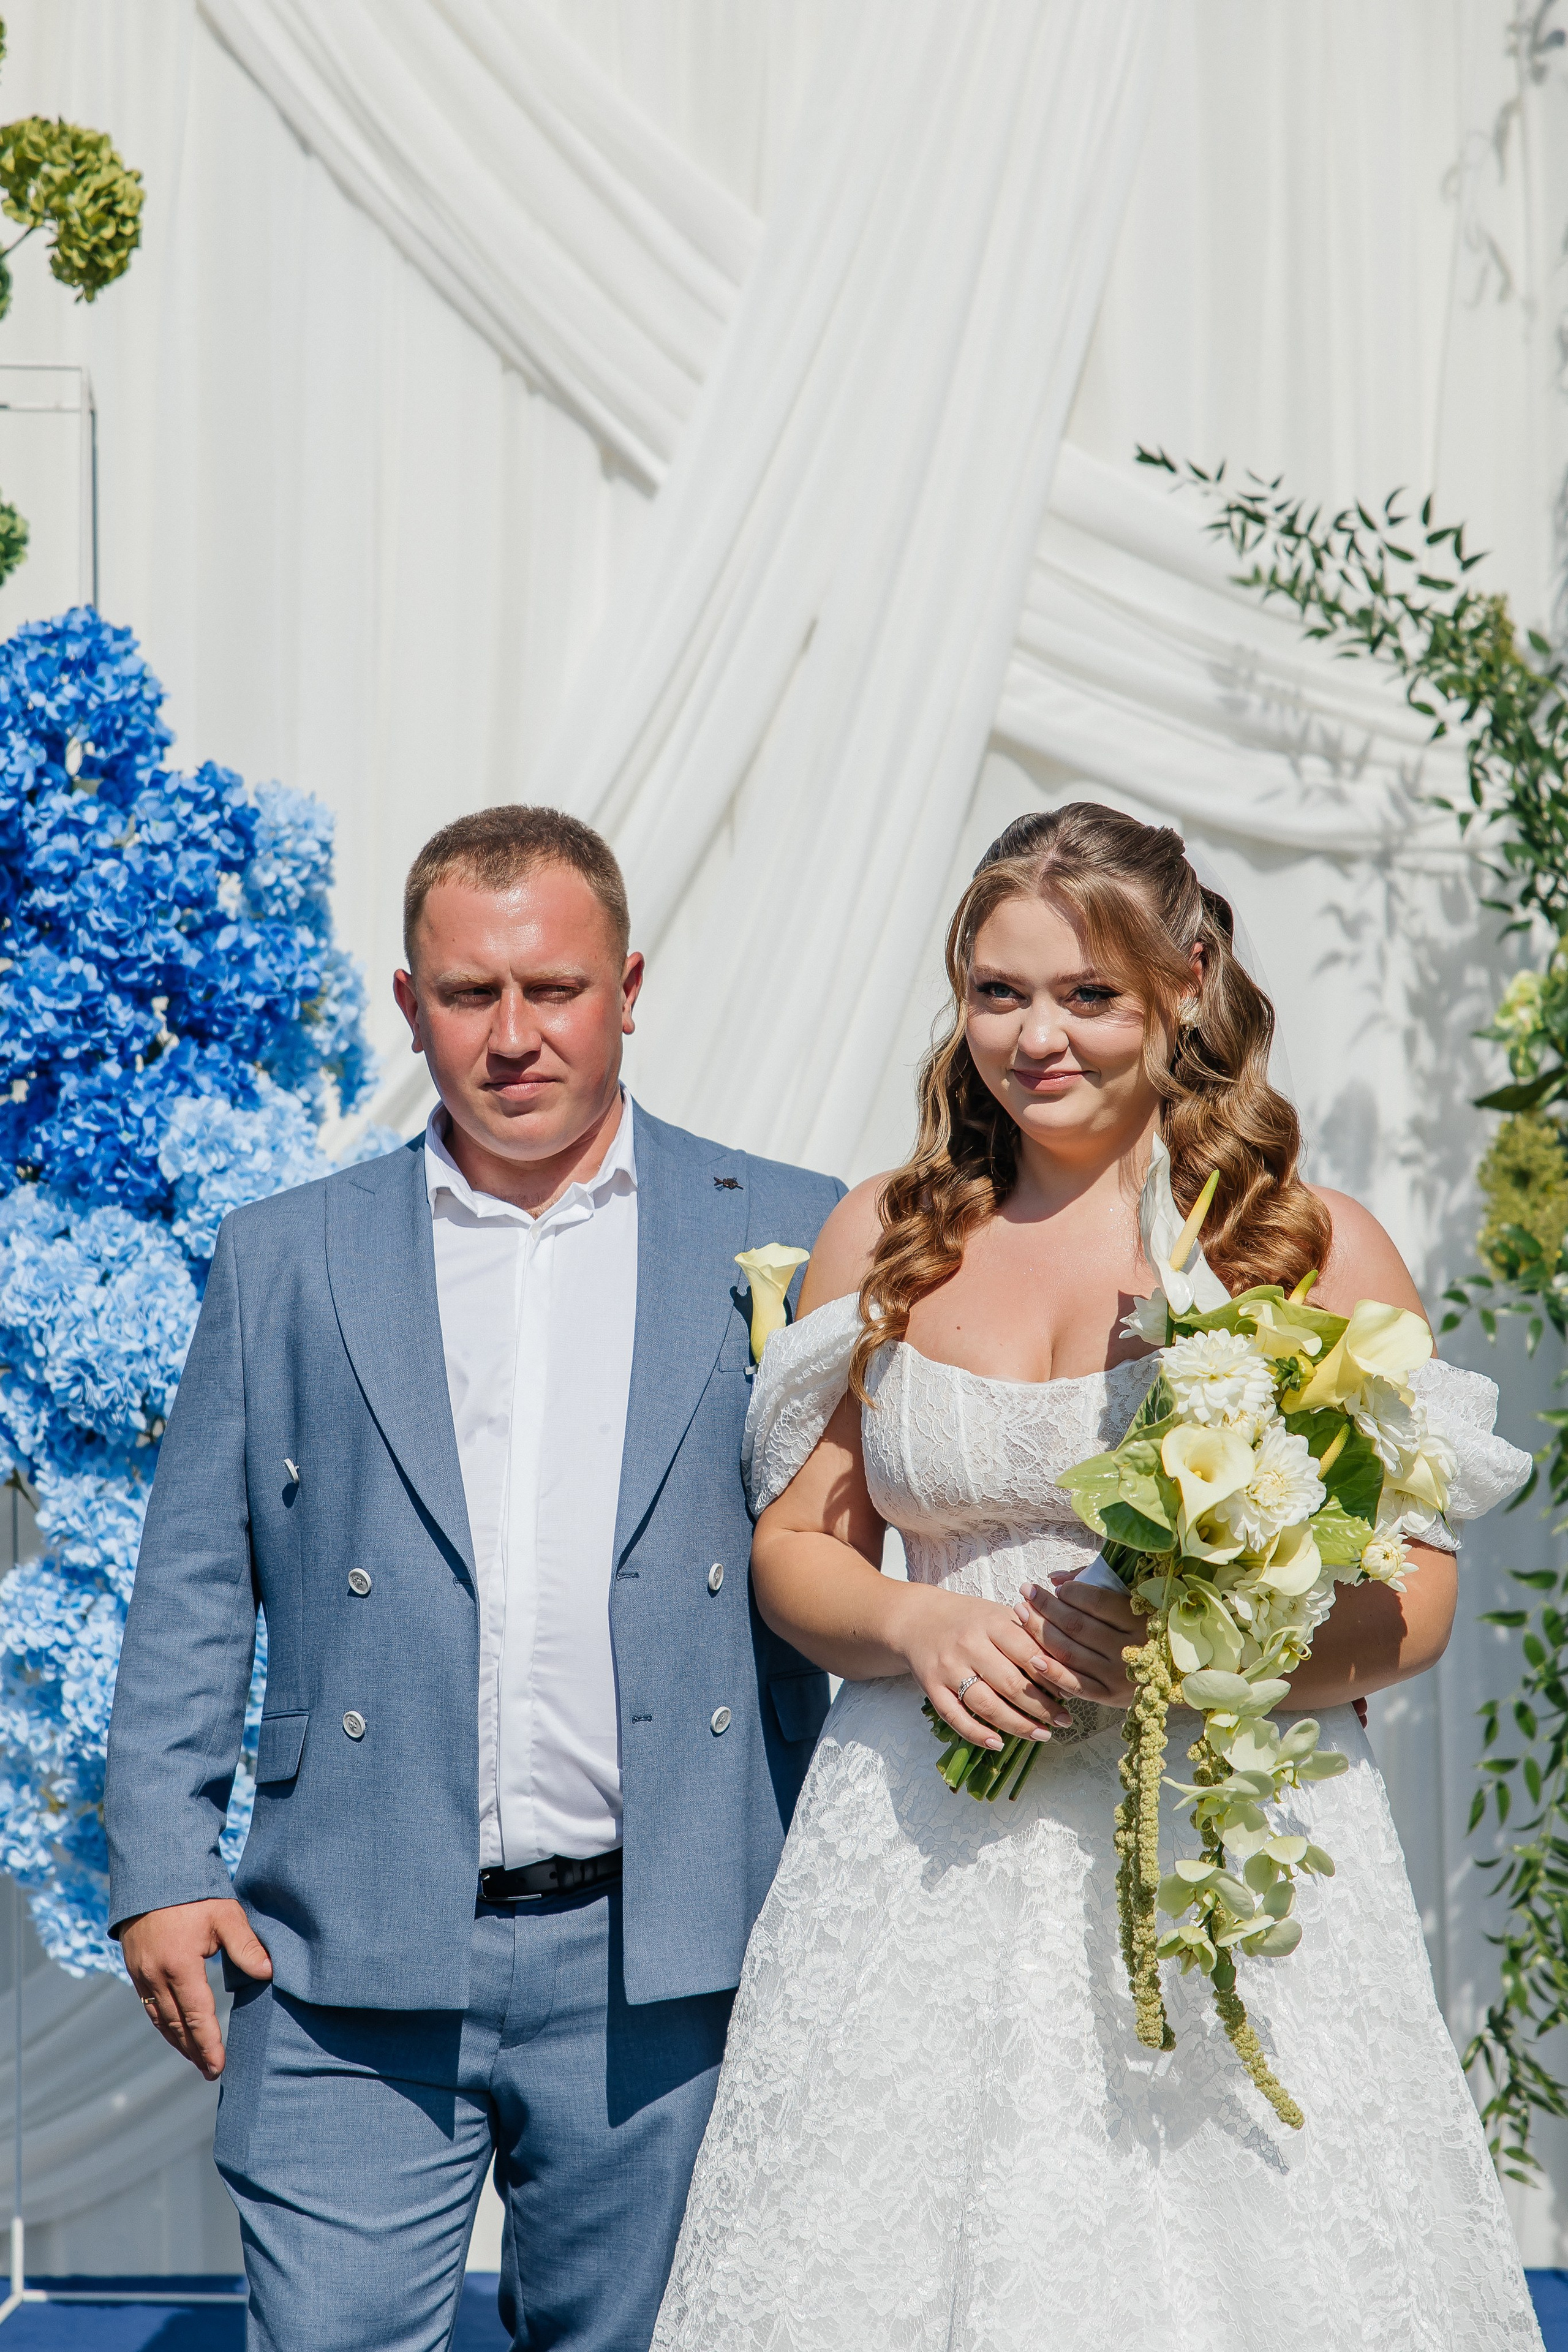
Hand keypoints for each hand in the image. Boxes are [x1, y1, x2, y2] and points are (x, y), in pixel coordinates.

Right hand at [120, 1897, 272, 2079]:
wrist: (154, 1870)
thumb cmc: (194, 1892)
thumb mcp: (226, 1914)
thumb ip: (247, 1946)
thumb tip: (269, 1973)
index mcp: (179, 1965)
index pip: (197, 2016)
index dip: (209, 2044)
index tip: (219, 2067)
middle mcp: (155, 1975)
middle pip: (176, 2025)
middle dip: (193, 2051)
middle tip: (209, 2071)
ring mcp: (141, 1973)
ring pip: (159, 2018)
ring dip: (177, 2041)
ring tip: (194, 2058)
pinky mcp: (135, 1967)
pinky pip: (148, 2005)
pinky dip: (163, 2022)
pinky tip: (174, 2029)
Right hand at [890, 1584, 1073, 1749]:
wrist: (917, 1620)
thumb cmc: (968, 1620)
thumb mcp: (998, 1615)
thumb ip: (1029, 1634)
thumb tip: (1065, 1665)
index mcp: (990, 1623)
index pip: (1027, 1653)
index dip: (1051, 1676)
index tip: (1070, 1692)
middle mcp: (968, 1645)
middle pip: (1011, 1684)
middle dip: (1042, 1707)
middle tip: (1063, 1721)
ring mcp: (948, 1668)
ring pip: (986, 1705)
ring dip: (1018, 1725)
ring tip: (1042, 1735)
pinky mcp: (931, 1687)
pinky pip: (955, 1717)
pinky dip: (977, 1734)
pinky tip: (998, 1743)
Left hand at [1014, 1571, 1142, 1709]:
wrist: (1175, 1675)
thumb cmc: (1148, 1629)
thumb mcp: (1134, 1602)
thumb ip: (1096, 1585)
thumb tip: (1056, 1578)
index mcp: (1139, 1621)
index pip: (1098, 1603)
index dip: (1072, 1592)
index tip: (1054, 1586)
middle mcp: (1130, 1649)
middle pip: (1078, 1626)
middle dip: (1046, 1607)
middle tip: (1025, 1592)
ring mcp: (1119, 1675)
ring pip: (1071, 1653)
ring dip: (1041, 1633)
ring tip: (1021, 1613)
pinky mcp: (1110, 1696)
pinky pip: (1076, 1685)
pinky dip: (1053, 1673)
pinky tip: (1033, 1658)